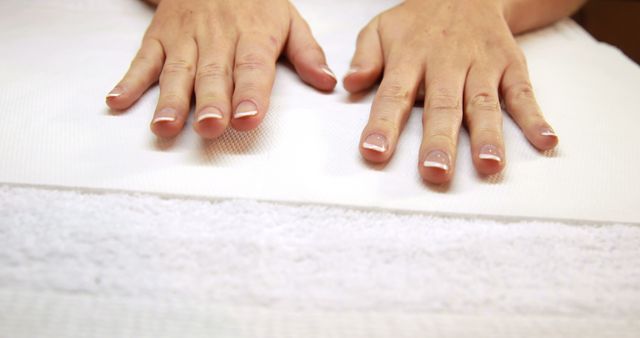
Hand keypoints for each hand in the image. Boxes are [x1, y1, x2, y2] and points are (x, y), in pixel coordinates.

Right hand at [106, 0, 335, 138]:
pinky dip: (128, 81)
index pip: (252, 67)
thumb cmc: (254, 2)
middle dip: (211, 102)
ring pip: (177, 71)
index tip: (248, 119)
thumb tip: (328, 83)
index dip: (250, 94)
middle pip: (213, 73)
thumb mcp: (288, 19)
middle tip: (210, 127)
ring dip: (170, 100)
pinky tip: (117, 101)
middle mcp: (217, 38)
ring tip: (165, 126)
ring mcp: (184, 38)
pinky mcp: (158, 37)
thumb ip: (306, 53)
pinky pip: (142, 60)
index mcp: (253, 35)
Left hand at [344, 0, 558, 183]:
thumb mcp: (382, 28)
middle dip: (439, 140)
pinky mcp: (511, 65)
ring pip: (484, 103)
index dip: (383, 124)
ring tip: (490, 166)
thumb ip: (365, 57)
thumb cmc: (418, 22)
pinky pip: (524, 92)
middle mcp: (447, 62)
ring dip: (489, 136)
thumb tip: (350, 84)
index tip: (374, 153)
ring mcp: (482, 64)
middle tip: (435, 172)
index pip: (394, 94)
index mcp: (410, 56)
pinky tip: (545, 141)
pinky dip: (535, 117)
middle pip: (443, 105)